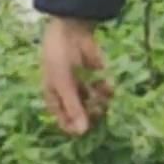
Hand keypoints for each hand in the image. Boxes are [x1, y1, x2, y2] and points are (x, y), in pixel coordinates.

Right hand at [40, 16, 112, 136]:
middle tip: (98, 111)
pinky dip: (108, 91)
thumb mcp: (63, 84)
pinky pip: (105, 92)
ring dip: (101, 104)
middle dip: (91, 115)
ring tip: (102, 97)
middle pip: (83, 115)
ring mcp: (85, 86)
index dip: (74, 127)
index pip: (65, 121)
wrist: (72, 30)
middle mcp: (71, 95)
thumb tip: (82, 132)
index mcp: (55, 98)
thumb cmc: (59, 57)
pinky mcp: (98, 77)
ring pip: (96, 105)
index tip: (85, 130)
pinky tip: (107, 86)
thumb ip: (73, 107)